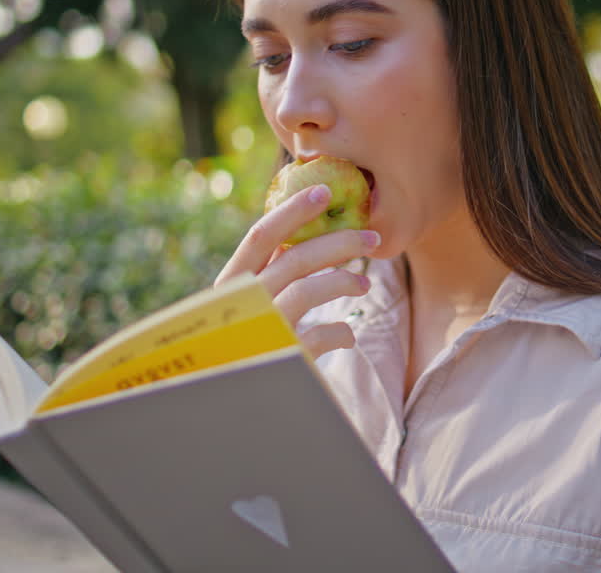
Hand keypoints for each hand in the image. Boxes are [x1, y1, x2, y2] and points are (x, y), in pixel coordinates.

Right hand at [214, 183, 379, 358]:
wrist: (229, 409)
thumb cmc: (242, 349)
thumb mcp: (245, 309)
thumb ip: (266, 275)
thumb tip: (298, 233)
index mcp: (230, 286)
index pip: (259, 237)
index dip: (293, 211)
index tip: (325, 191)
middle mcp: (242, 305)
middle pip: (295, 259)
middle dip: (338, 242)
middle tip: (370, 237)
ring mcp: (261, 332)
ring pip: (309, 290)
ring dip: (343, 281)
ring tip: (364, 283)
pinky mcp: (283, 360)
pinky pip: (322, 336)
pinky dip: (340, 332)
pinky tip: (346, 335)